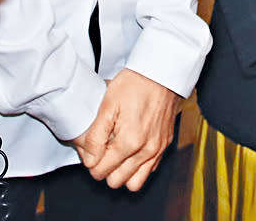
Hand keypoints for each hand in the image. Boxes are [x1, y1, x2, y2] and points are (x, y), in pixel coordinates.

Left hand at [72, 67, 181, 190]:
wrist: (161, 72)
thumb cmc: (135, 83)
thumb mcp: (107, 105)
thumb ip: (96, 136)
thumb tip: (90, 159)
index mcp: (129, 142)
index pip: (102, 171)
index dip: (91, 164)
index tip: (90, 152)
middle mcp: (146, 150)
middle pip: (117, 181)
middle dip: (105, 170)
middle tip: (100, 153)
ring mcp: (157, 149)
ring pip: (135, 182)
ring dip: (122, 173)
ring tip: (115, 155)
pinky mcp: (165, 144)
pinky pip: (150, 169)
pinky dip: (138, 167)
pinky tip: (131, 150)